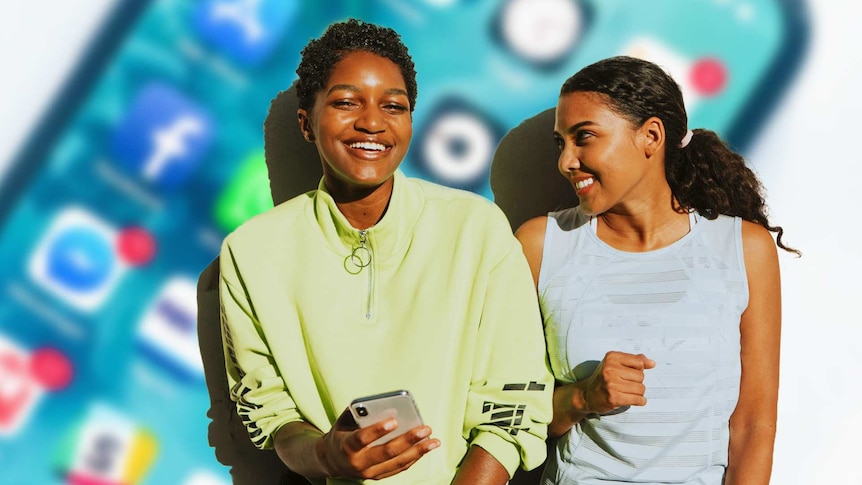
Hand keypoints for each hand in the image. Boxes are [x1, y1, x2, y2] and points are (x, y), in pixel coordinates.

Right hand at [317, 408, 439, 479]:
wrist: (332, 461)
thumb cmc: (342, 434)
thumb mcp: (343, 421)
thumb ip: (359, 413)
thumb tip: (383, 404)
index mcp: (346, 446)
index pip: (362, 438)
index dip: (377, 430)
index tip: (394, 420)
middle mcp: (358, 463)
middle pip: (386, 453)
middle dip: (408, 440)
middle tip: (424, 429)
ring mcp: (369, 473)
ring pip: (397, 463)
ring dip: (418, 451)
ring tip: (434, 441)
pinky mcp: (378, 476)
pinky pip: (399, 468)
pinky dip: (414, 457)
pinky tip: (426, 448)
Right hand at [578, 351, 655, 414]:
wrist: (587, 394)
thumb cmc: (603, 378)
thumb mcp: (615, 363)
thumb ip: (633, 360)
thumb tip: (651, 363)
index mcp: (612, 357)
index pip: (638, 362)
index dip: (639, 369)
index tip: (634, 372)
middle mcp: (610, 369)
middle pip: (641, 376)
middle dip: (637, 381)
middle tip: (626, 384)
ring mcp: (612, 384)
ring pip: (640, 388)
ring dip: (638, 392)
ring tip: (628, 392)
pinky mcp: (614, 398)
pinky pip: (638, 399)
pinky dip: (639, 401)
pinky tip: (634, 399)